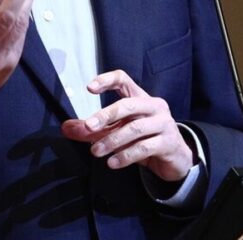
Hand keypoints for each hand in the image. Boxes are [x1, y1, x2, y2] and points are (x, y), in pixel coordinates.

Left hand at [61, 70, 193, 181]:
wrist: (175, 159)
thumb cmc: (145, 139)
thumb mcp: (118, 132)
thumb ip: (93, 130)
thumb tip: (66, 128)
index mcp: (141, 97)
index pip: (123, 80)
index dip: (106, 80)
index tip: (89, 88)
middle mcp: (154, 106)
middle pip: (128, 104)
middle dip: (105, 115)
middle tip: (88, 127)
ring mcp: (164, 124)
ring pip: (134, 129)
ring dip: (112, 140)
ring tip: (96, 151)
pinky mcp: (168, 143)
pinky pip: (144, 148)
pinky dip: (126, 156)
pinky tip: (112, 163)